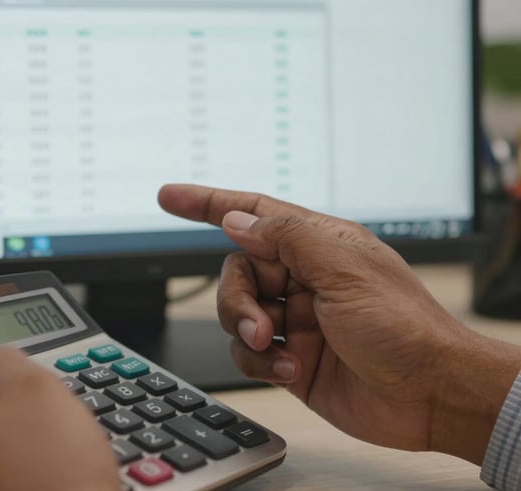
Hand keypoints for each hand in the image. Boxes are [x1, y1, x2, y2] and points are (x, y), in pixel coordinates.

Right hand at [159, 183, 520, 464]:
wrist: (429, 395)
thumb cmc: (403, 326)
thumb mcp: (344, 270)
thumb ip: (286, 238)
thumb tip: (238, 221)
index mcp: (319, 246)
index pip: (254, 214)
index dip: (208, 204)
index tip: (170, 197)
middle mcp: (303, 279)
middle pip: (237, 272)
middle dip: (236, 299)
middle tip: (259, 325)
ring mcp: (297, 320)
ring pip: (236, 315)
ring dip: (249, 333)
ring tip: (279, 350)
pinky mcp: (291, 359)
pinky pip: (249, 354)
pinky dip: (262, 363)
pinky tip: (292, 369)